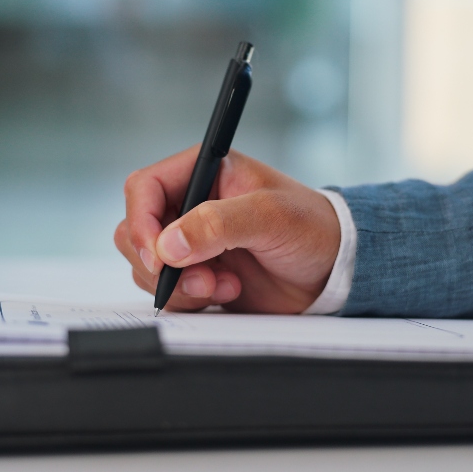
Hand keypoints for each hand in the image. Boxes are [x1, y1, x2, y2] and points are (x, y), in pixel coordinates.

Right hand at [115, 147, 340, 313]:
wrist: (336, 270)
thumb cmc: (313, 227)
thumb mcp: (270, 217)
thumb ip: (218, 224)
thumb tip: (168, 245)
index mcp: (203, 171)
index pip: (144, 189)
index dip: (142, 222)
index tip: (159, 256)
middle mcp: (190, 203)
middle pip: (136, 231)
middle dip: (160, 263)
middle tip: (200, 279)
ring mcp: (191, 241)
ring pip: (147, 265)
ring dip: (179, 285)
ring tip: (224, 286)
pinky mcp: (196, 274)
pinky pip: (166, 290)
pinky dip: (189, 300)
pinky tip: (229, 293)